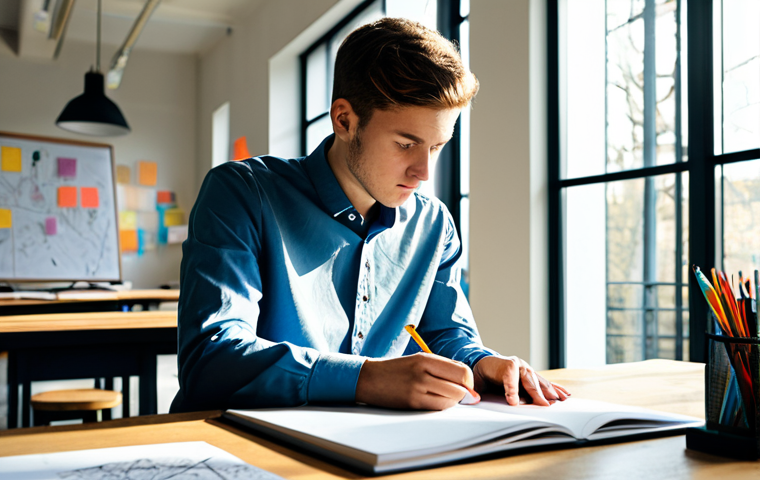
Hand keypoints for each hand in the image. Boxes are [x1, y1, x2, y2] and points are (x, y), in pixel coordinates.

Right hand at [355, 353, 473, 409]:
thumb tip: (466, 379)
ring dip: (454, 400)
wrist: (370, 378)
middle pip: (460, 387)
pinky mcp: (412, 403)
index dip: (469, 381)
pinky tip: (436, 400)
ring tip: (446, 396)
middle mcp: (423, 373)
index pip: (462, 371)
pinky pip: (438, 407)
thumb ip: (442, 366)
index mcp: (426, 359)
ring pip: (451, 399)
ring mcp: (417, 389)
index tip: (467, 385)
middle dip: (465, 393)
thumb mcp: (419, 359)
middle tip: (461, 394)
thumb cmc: (397, 369)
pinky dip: (443, 406)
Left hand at [473, 356, 569, 405]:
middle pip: (529, 379)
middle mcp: (518, 364)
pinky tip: (564, 394)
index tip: (512, 402)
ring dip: (550, 392)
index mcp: (503, 364)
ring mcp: (527, 369)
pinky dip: (555, 389)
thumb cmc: (480, 375)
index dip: (511, 389)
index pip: (509, 375)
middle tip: (544, 405)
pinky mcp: (532, 375)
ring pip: (539, 381)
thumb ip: (479, 389)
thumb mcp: (476, 381)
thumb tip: (477, 400)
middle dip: (537, 393)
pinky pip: (544, 382)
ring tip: (558, 401)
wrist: (484, 364)